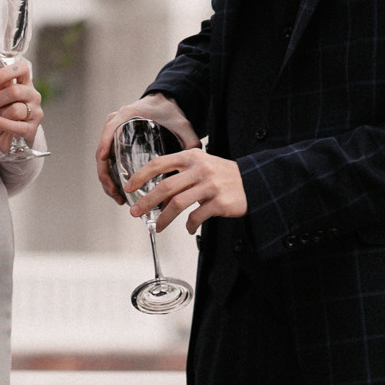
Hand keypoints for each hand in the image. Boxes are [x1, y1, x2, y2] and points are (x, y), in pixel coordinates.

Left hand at [0, 56, 43, 154]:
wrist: (13, 139)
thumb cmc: (5, 113)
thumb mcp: (1, 97)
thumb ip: (0, 87)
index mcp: (26, 84)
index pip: (22, 68)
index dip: (4, 73)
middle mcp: (34, 96)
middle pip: (16, 91)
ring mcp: (36, 113)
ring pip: (16, 109)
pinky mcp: (32, 129)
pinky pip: (15, 125)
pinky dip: (0, 123)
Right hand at [95, 98, 192, 205]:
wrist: (165, 101)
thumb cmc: (170, 110)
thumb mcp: (181, 124)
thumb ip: (191, 140)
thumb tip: (198, 160)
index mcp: (127, 115)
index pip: (109, 131)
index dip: (104, 147)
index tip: (105, 164)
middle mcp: (116, 122)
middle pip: (102, 152)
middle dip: (106, 177)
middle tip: (118, 195)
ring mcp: (113, 132)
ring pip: (103, 159)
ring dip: (107, 180)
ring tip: (119, 198)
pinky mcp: (116, 141)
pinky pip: (107, 159)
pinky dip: (110, 175)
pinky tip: (119, 190)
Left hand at [129, 143, 245, 234]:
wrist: (255, 182)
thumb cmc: (224, 175)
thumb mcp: (203, 165)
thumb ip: (182, 175)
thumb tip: (158, 196)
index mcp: (193, 156)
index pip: (160, 163)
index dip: (142, 175)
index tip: (130, 186)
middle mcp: (200, 169)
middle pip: (165, 186)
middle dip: (146, 201)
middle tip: (136, 211)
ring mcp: (210, 185)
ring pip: (177, 204)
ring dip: (163, 218)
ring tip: (157, 226)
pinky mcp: (219, 202)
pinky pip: (196, 217)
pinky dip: (189, 225)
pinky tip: (188, 228)